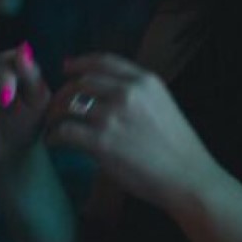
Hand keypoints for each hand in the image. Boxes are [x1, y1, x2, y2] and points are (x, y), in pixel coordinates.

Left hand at [47, 54, 222, 211]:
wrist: (190, 180)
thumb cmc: (179, 149)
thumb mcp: (162, 106)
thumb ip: (136, 94)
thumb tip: (106, 89)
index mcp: (145, 81)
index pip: (103, 61)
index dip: (79, 63)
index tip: (66, 68)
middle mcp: (128, 92)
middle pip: (80, 82)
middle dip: (63, 92)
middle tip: (55, 105)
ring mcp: (113, 116)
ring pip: (68, 105)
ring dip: (54, 115)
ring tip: (51, 125)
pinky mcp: (102, 141)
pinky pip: (65, 131)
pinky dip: (54, 136)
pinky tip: (54, 142)